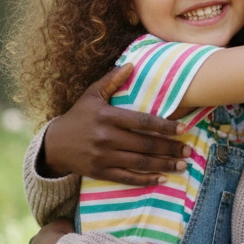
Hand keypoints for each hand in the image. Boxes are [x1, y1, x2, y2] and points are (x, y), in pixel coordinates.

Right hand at [41, 63, 189, 185]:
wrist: (54, 145)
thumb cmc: (78, 117)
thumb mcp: (92, 95)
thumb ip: (112, 80)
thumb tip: (131, 64)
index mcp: (108, 117)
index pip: (142, 122)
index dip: (165, 126)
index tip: (183, 129)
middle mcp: (107, 137)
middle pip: (145, 144)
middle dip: (170, 148)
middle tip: (189, 150)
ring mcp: (104, 157)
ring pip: (140, 162)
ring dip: (164, 164)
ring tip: (182, 164)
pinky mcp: (101, 172)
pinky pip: (127, 177)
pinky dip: (146, 179)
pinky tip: (162, 178)